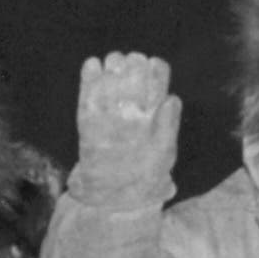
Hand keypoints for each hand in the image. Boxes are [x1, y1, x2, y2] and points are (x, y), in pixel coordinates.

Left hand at [75, 52, 179, 168]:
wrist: (112, 194)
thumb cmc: (144, 173)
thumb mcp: (167, 151)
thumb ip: (170, 123)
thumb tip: (171, 97)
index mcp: (154, 116)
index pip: (158, 74)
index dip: (154, 67)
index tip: (150, 69)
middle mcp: (132, 111)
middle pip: (133, 65)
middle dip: (132, 62)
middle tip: (129, 68)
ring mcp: (107, 113)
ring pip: (111, 70)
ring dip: (113, 64)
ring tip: (112, 68)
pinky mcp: (87, 118)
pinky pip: (88, 85)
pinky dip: (91, 71)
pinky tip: (93, 65)